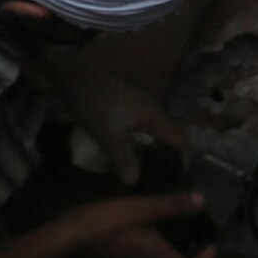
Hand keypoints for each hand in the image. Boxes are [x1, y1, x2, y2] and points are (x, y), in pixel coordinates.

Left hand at [40, 52, 189, 183]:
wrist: (75, 75)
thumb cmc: (94, 104)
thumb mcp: (107, 134)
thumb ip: (123, 158)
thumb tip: (135, 182)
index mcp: (154, 115)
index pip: (181, 140)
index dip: (182, 160)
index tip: (176, 180)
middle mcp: (153, 110)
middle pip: (170, 138)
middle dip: (168, 159)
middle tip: (161, 182)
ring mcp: (142, 107)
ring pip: (156, 134)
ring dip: (154, 152)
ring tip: (148, 174)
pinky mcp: (129, 108)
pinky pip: (143, 130)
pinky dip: (142, 144)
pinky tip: (132, 156)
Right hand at [62, 191, 216, 257]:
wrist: (72, 235)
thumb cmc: (108, 222)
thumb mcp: (142, 208)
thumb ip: (172, 205)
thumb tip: (202, 201)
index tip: (211, 244)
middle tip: (198, 238)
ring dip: (176, 255)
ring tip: (181, 230)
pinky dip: (161, 250)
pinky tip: (155, 228)